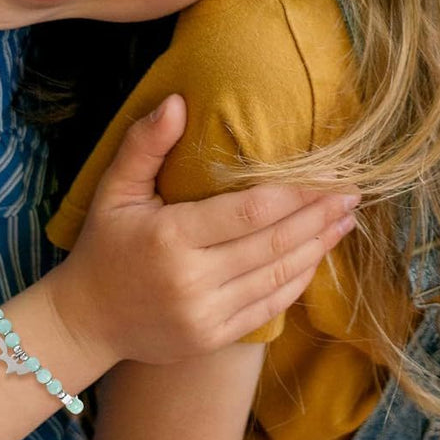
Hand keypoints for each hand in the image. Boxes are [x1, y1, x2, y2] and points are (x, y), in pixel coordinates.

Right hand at [50, 94, 358, 365]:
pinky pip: (268, 307)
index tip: (330, 176)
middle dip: (319, 217)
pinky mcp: (213, 338)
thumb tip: (178, 101)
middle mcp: (193, 281)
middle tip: (354, 193)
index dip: (296, 195)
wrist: (85, 322)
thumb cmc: (104, 246)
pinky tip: (318, 256)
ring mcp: (206, 316)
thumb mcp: (115, 189)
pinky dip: (298, 281)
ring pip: (278, 278)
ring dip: (318, 248)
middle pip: (274, 245)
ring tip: (346, 220)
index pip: (249, 213)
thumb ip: (145, 143)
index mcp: (171, 238)